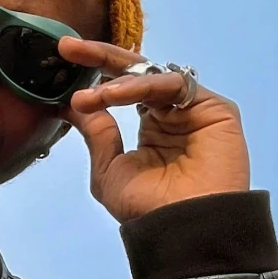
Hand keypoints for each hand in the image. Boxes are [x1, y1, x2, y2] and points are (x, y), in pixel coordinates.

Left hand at [60, 38, 250, 221]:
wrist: (182, 230)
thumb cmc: (147, 209)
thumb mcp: (109, 169)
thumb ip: (97, 133)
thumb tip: (74, 103)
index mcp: (152, 126)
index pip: (122, 88)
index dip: (95, 72)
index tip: (62, 59)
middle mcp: (172, 113)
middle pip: (137, 72)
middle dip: (101, 56)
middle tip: (69, 48)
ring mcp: (193, 109)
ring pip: (153, 76)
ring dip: (118, 80)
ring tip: (93, 96)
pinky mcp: (214, 109)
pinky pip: (174, 85)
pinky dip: (142, 85)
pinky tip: (114, 96)